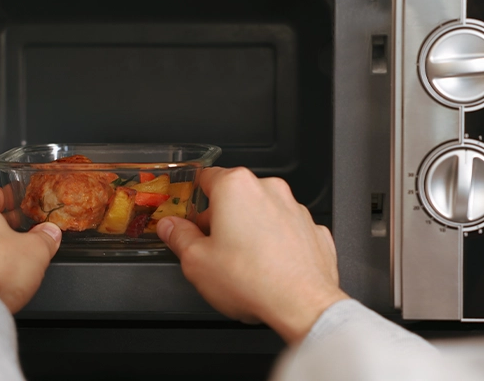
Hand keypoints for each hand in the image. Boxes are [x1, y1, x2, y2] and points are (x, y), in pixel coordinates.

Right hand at [156, 167, 347, 343]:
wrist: (302, 305)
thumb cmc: (253, 280)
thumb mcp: (196, 261)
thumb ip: (179, 237)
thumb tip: (171, 227)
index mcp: (235, 187)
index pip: (205, 177)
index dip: (193, 199)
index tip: (189, 215)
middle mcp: (268, 190)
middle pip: (234, 197)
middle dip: (221, 219)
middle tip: (211, 248)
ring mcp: (294, 209)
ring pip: (262, 213)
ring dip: (249, 230)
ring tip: (241, 264)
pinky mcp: (312, 230)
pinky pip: (285, 231)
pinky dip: (275, 243)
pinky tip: (267, 267)